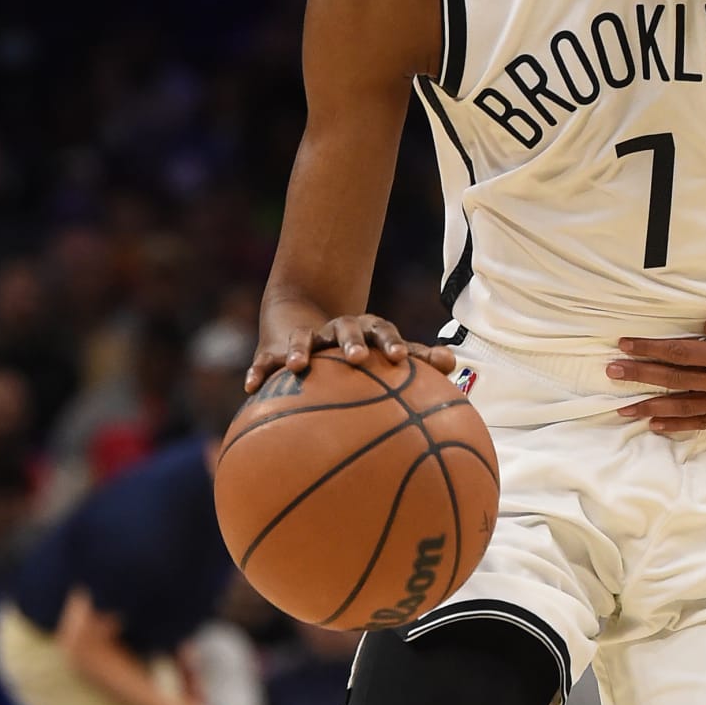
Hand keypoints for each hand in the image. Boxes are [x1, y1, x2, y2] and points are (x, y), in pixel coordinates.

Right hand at [245, 316, 458, 394]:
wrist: (305, 317)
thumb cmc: (358, 349)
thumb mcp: (385, 351)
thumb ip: (419, 360)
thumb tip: (454, 363)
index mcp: (365, 329)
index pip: (382, 330)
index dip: (392, 343)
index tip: (401, 358)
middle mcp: (335, 330)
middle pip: (344, 329)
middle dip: (350, 342)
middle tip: (357, 358)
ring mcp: (305, 338)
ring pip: (302, 339)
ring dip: (299, 349)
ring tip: (296, 365)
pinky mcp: (275, 350)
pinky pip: (264, 361)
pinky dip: (258, 372)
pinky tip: (251, 387)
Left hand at [609, 297, 705, 432]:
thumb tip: (704, 328)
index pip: (682, 353)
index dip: (651, 349)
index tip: (624, 345)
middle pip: (677, 381)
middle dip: (641, 377)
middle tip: (611, 374)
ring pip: (687, 407)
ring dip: (652, 406)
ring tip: (623, 408)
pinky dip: (681, 424)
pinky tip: (658, 423)